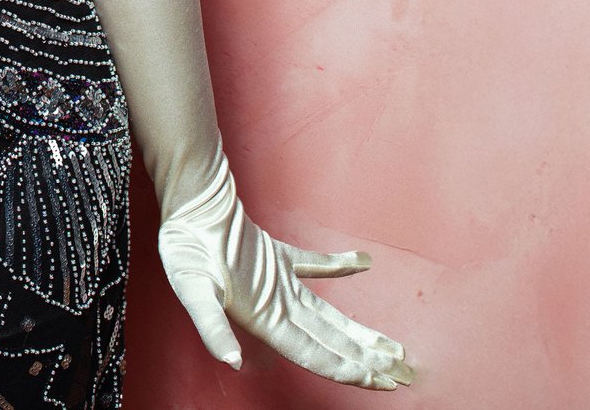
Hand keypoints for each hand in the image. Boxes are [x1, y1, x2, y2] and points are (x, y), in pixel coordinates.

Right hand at [158, 150, 415, 390]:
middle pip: (332, 344)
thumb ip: (212, 327)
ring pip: (330, 316)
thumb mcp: (195, 290)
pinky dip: (340, 267)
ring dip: (360, 334)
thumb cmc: (189, 250)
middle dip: (365, 362)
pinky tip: (364, 266)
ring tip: (392, 349)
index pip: (316, 353)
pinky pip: (316, 266)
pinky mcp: (278, 259)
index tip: (378, 380)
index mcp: (265, 320)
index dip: (347, 368)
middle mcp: (278, 309)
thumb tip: (230, 360)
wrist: (190, 209)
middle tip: (401, 376)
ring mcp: (280, 285)